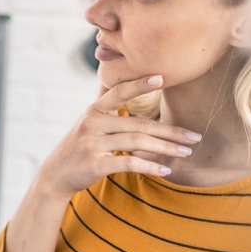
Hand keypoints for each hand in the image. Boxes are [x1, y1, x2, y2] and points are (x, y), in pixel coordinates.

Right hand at [35, 75, 202, 199]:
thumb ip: (103, 104)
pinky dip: (150, 166)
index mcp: (93, 110)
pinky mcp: (95, 164)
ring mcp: (92, 143)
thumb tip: (115, 81)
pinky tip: (165, 170)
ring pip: (137, 143)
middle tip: (194, 136)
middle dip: (170, 131)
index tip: (162, 77)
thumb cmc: (78, 146)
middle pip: (138, 124)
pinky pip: (128, 163)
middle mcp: (92, 123)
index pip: (119, 92)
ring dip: (166, 148)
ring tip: (186, 153)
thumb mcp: (87, 122)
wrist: (55, 174)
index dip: (139, 84)